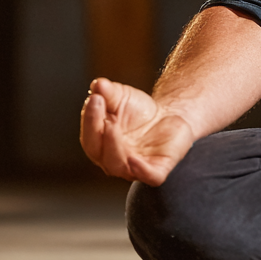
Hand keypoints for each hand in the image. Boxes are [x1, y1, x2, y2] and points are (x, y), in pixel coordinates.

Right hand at [80, 77, 194, 185]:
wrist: (171, 115)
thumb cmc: (139, 110)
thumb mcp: (122, 96)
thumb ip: (109, 92)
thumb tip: (97, 84)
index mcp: (100, 144)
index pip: (89, 135)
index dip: (89, 118)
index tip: (94, 98)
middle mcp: (112, 159)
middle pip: (98, 152)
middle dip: (97, 131)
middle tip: (101, 108)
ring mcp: (134, 167)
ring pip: (118, 166)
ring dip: (113, 147)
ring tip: (112, 126)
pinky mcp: (157, 170)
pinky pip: (147, 175)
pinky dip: (140, 170)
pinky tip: (134, 159)